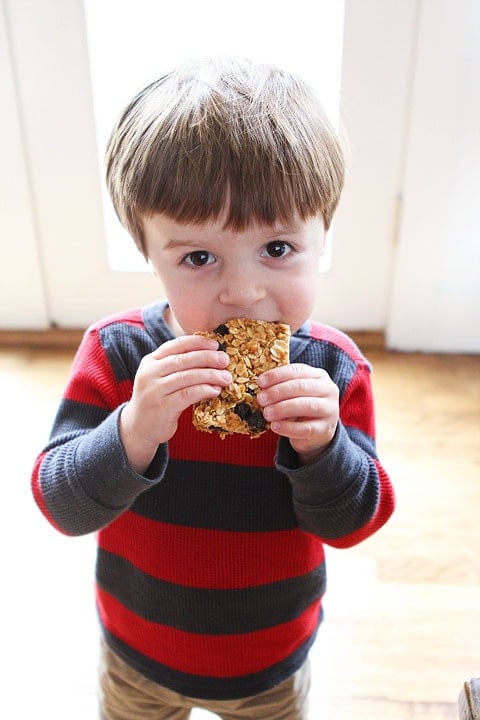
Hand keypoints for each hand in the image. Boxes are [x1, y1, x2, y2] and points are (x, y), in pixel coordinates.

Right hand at [120, 335, 230, 473]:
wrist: (139, 427)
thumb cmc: (158, 399)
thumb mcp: (162, 378)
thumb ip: (179, 366)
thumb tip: (212, 356)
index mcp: (151, 361)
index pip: (176, 345)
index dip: (198, 342)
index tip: (215, 345)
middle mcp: (150, 373)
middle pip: (183, 359)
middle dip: (207, 358)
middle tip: (225, 360)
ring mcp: (154, 391)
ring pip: (187, 377)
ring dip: (210, 375)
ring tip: (226, 378)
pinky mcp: (162, 408)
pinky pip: (187, 395)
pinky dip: (204, 390)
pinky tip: (215, 390)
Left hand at [257, 363, 338, 463]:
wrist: (316, 431)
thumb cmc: (301, 406)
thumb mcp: (294, 392)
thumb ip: (282, 386)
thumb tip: (260, 384)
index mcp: (319, 375)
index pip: (297, 371)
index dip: (277, 375)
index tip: (260, 382)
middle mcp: (328, 390)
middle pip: (301, 387)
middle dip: (277, 392)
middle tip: (261, 399)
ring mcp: (330, 410)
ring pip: (306, 406)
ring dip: (282, 408)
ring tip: (266, 413)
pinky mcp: (325, 429)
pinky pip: (306, 428)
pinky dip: (288, 427)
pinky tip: (275, 426)